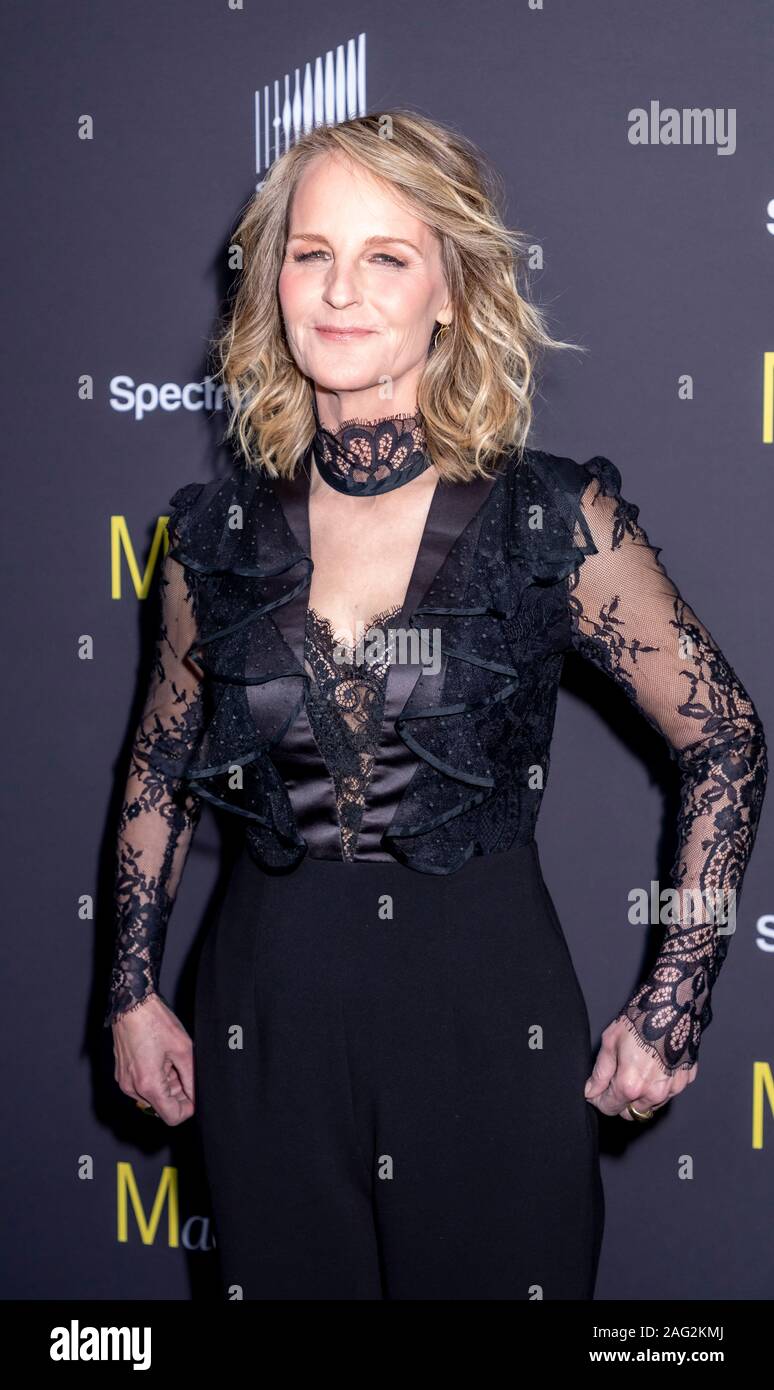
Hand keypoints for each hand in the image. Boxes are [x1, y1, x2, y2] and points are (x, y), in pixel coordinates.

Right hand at [111, 993, 194, 1125]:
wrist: (132, 1004)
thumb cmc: (155, 1022)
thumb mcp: (183, 1050)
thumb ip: (191, 1078)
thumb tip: (197, 1096)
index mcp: (148, 1084)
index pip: (171, 1117)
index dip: (188, 1108)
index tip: (195, 1094)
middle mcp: (132, 1088)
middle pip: (162, 1106)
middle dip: (177, 1092)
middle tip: (182, 1067)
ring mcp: (125, 1081)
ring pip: (153, 1096)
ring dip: (167, 1084)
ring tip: (170, 1059)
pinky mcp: (122, 1074)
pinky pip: (142, 1086)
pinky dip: (155, 1078)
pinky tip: (160, 1058)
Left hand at [584, 1015, 697, 1119]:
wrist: (672, 1005)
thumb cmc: (640, 1020)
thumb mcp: (610, 1042)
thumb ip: (600, 1072)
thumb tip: (591, 1091)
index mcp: (630, 1085)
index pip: (609, 1108)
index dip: (599, 1100)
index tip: (596, 1092)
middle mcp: (653, 1093)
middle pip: (630, 1112)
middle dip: (621, 1099)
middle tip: (617, 1077)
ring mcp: (673, 1088)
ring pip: (650, 1105)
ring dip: (641, 1095)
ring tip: (638, 1067)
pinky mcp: (686, 1080)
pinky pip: (668, 1092)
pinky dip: (660, 1085)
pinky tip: (655, 1064)